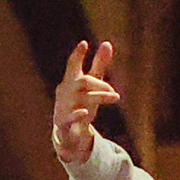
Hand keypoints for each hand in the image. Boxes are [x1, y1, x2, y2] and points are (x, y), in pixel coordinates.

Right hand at [51, 39, 119, 166]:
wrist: (69, 136)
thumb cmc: (81, 104)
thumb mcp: (92, 85)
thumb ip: (99, 65)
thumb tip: (107, 43)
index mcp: (70, 81)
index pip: (72, 65)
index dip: (77, 55)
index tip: (84, 43)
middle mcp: (65, 92)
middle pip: (82, 81)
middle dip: (100, 83)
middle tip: (114, 91)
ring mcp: (63, 107)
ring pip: (82, 98)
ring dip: (100, 96)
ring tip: (116, 97)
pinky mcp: (64, 123)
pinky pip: (69, 118)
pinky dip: (77, 114)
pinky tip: (86, 112)